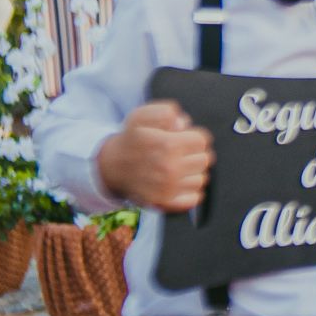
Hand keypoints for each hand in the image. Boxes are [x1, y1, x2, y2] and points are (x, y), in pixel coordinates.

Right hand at [96, 100, 213, 212]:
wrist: (110, 167)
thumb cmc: (130, 140)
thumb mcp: (142, 116)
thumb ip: (166, 112)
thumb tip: (183, 124)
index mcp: (168, 145)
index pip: (202, 141)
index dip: (194, 137)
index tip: (183, 139)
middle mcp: (170, 169)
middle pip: (205, 160)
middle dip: (195, 154)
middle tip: (180, 153)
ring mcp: (168, 188)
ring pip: (201, 179)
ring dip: (193, 172)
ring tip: (178, 167)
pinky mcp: (166, 203)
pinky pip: (194, 198)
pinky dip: (190, 191)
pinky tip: (179, 183)